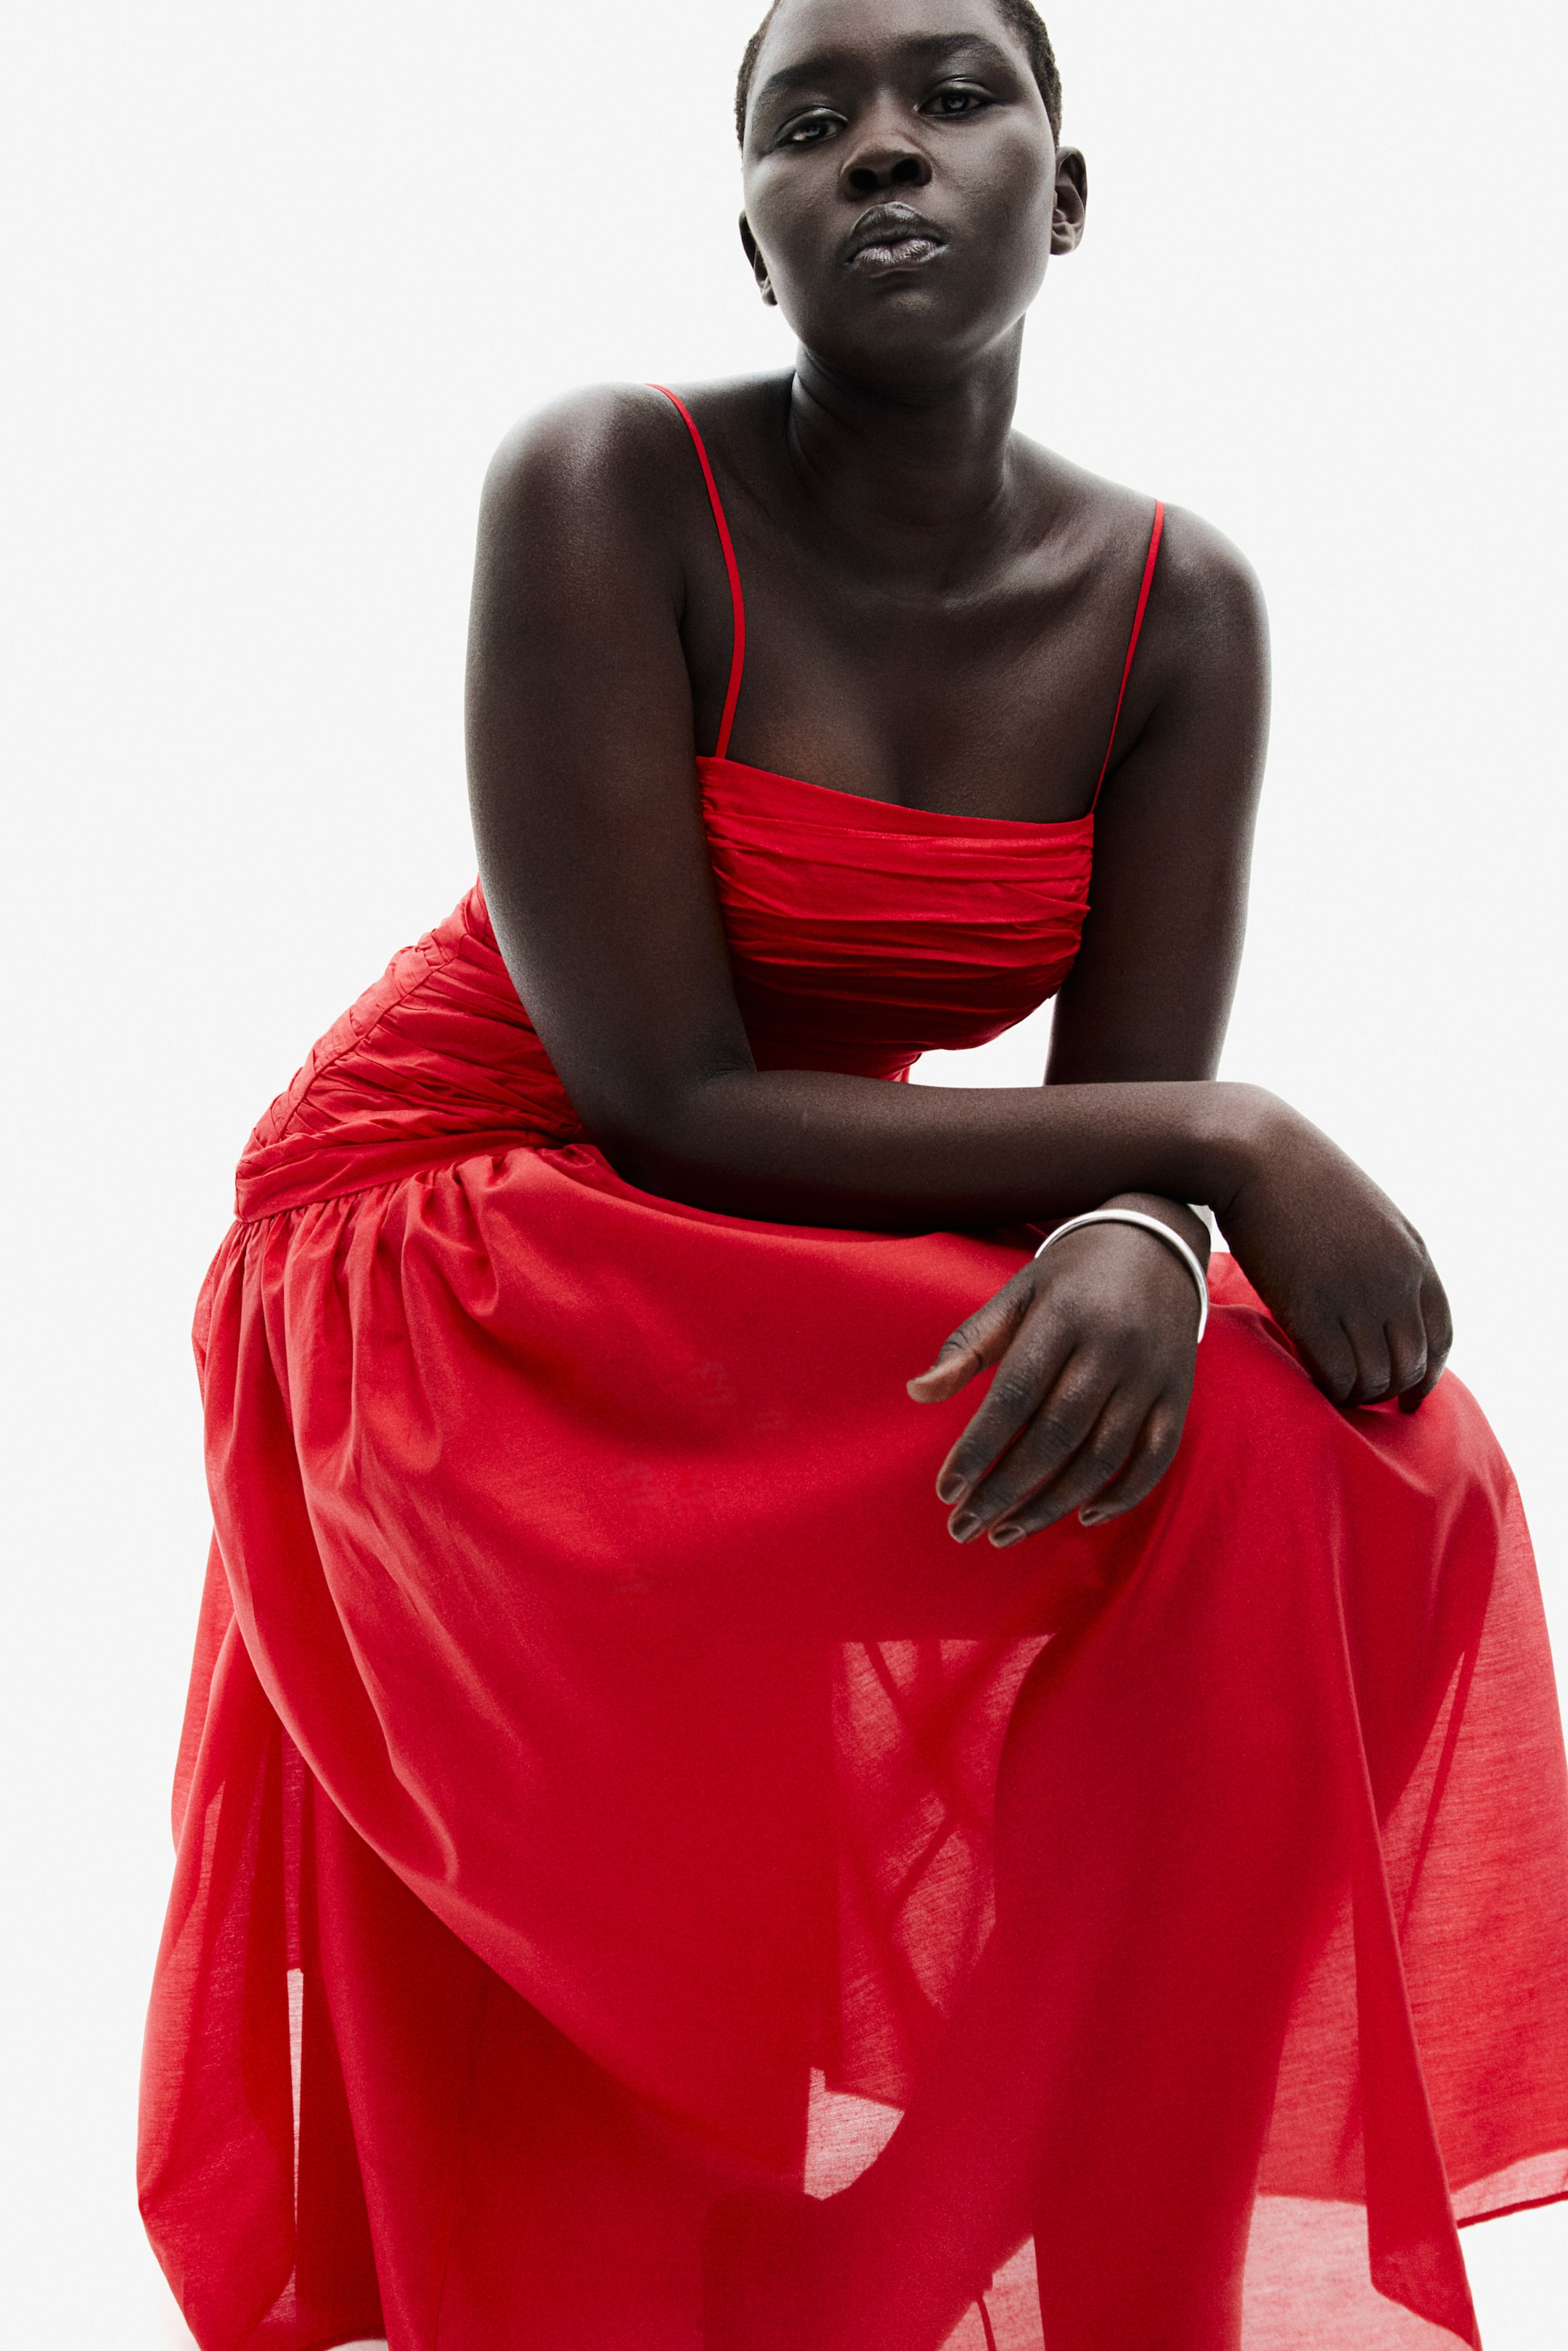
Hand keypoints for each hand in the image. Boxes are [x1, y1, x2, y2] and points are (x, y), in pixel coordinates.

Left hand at [907, 1215, 1202, 1545]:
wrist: (1156, 1242)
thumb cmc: (1070, 1278)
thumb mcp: (1015, 1294)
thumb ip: (967, 1346)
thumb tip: (916, 1393)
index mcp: (1063, 1317)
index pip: (1014, 1396)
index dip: (978, 1449)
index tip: (946, 1491)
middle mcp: (1112, 1346)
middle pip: (1056, 1436)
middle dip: (1005, 1490)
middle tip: (964, 1527)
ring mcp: (1151, 1372)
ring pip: (1102, 1456)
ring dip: (1051, 1505)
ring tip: (1005, 1533)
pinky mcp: (1180, 1392)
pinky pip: (1156, 1457)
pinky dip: (1123, 1495)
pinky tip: (1081, 1517)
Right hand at [1217, 1098, 1450, 1412]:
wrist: (1253, 1152)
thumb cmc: (1296, 1177)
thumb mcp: (1363, 1211)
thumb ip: (1382, 1253)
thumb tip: (1377, 1293)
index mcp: (1413, 1254)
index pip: (1441, 1334)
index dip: (1428, 1373)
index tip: (1409, 1395)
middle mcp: (1394, 1280)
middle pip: (1411, 1363)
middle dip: (1389, 1389)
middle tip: (1361, 1396)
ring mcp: (1355, 1296)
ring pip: (1375, 1377)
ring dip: (1357, 1393)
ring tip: (1334, 1391)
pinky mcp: (1310, 1309)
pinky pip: (1336, 1374)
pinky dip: (1330, 1388)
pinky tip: (1312, 1380)